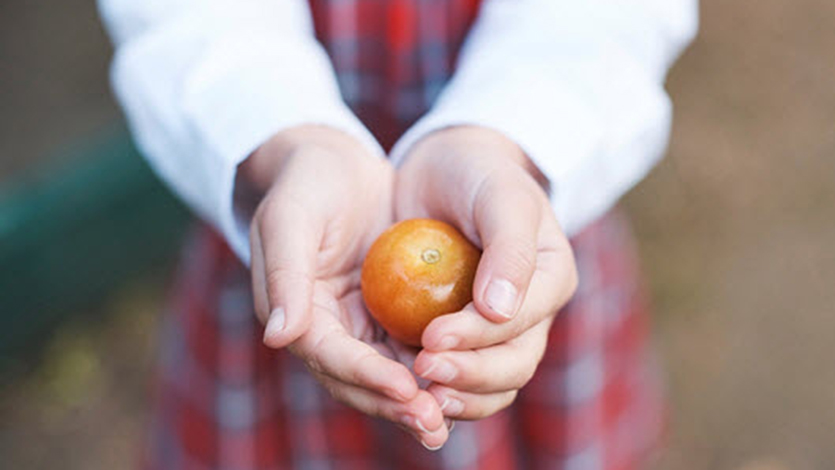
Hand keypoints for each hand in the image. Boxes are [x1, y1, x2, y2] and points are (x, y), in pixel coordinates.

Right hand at [241, 125, 448, 448]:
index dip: (364, 375)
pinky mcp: (390, 317)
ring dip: (417, 401)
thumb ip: (283, 274)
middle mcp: (326, 331)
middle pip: (358, 381)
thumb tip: (279, 337)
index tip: (405, 388)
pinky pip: (412, 351)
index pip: (329, 356)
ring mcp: (359, 328)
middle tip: (433, 422)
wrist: (336, 165)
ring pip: (388, 377)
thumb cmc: (308, 184)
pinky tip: (465, 385)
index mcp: (296, 314)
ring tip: (448, 421)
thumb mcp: (290, 218)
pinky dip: (435, 372)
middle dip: (394, 404)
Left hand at [395, 126, 578, 419]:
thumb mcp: (501, 195)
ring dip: (458, 398)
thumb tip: (500, 311)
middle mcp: (531, 313)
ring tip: (418, 398)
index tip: (432, 336)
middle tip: (422, 369)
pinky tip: (405, 393)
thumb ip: (510, 248)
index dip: (479, 337)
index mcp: (551, 279)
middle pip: (513, 366)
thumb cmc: (478, 173)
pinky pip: (458, 378)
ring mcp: (498, 331)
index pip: (523, 323)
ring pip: (491, 386)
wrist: (447, 168)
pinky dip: (438, 392)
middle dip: (470, 376)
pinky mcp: (464, 339)